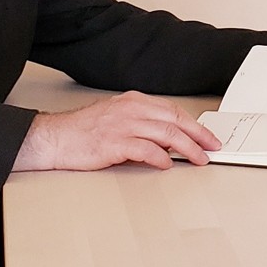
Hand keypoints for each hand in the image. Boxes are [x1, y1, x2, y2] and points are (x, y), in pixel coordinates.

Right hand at [13, 92, 220, 172]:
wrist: (55, 138)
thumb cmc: (83, 132)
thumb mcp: (117, 120)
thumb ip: (142, 126)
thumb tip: (170, 141)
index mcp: (133, 102)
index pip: (172, 110)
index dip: (194, 124)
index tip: (208, 136)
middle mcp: (130, 110)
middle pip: (174, 119)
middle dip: (198, 135)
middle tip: (212, 147)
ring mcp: (122, 125)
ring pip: (166, 133)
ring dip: (187, 148)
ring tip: (198, 159)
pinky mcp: (113, 143)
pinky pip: (145, 149)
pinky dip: (160, 157)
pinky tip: (168, 164)